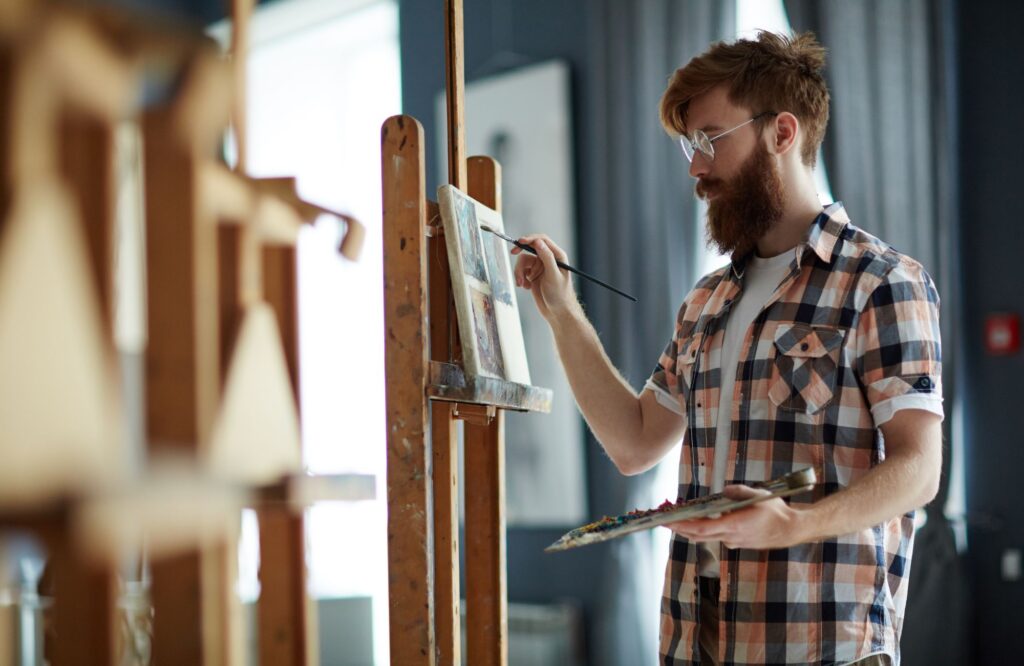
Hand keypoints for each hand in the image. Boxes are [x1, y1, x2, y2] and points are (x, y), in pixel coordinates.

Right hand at [511, 234, 577, 319]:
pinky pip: (521, 271)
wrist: (557, 313)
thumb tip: (538, 242)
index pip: (542, 241)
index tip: (520, 242)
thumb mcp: (553, 275)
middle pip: (530, 249)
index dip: (530, 239)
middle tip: (512, 252)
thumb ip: (546, 257)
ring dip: (519, 272)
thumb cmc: (560, 295)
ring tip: (522, 284)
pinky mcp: (533, 276)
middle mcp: (548, 259)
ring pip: (523, 261)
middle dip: (521, 253)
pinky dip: (521, 278)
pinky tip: (526, 288)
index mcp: (557, 256)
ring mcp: (540, 267)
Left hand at [665, 485, 806, 549]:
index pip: (702, 528)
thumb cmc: (776, 511)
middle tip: (663, 521)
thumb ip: (739, 492)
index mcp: (735, 525)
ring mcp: (734, 542)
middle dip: (679, 528)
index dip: (683, 526)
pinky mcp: (737, 543)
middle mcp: (731, 537)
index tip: (668, 522)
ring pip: (706, 538)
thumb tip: (724, 491)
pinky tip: (698, 522)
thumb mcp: (758, 496)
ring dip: (689, 530)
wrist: (791, 530)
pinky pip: (715, 537)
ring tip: (675, 520)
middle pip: (698, 535)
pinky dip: (703, 530)